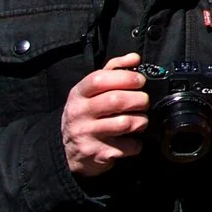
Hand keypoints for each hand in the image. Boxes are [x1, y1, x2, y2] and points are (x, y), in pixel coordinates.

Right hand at [61, 53, 146, 178]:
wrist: (68, 150)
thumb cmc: (88, 114)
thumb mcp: (93, 90)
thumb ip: (113, 70)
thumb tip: (134, 58)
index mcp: (79, 94)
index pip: (100, 79)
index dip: (125, 77)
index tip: (140, 81)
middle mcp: (79, 113)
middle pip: (117, 100)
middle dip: (140, 100)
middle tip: (143, 102)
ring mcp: (86, 134)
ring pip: (126, 123)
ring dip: (141, 121)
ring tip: (139, 121)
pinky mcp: (96, 153)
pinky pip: (128, 145)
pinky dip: (136, 143)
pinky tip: (130, 140)